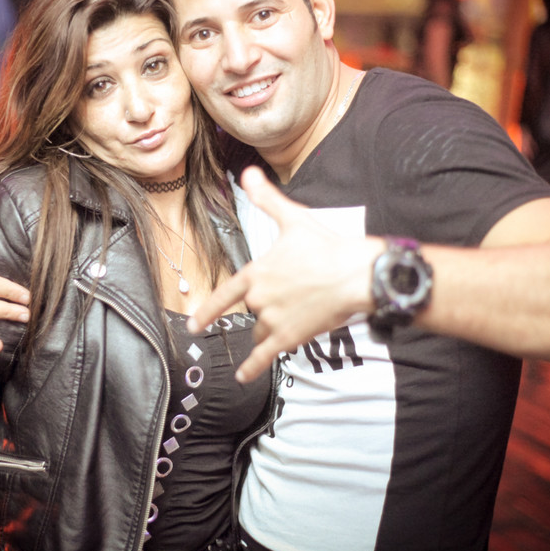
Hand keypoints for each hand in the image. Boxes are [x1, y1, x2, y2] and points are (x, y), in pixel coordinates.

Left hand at [188, 167, 380, 382]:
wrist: (355, 275)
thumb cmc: (326, 246)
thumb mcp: (293, 218)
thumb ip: (266, 199)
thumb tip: (249, 173)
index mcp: (256, 272)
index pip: (224, 294)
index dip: (208, 311)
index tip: (194, 323)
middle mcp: (259, 298)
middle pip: (251, 312)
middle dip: (263, 311)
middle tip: (281, 305)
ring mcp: (273, 319)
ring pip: (261, 333)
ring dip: (268, 332)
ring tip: (285, 327)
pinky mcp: (290, 337)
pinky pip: (265, 356)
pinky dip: (252, 367)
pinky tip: (243, 376)